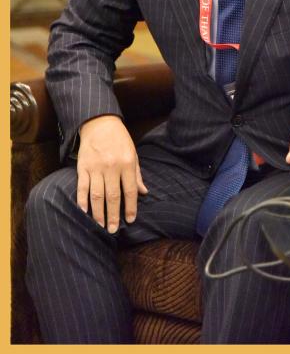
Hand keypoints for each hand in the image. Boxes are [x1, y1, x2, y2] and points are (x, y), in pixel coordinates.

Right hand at [77, 115, 147, 232]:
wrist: (100, 123)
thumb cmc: (119, 139)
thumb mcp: (133, 153)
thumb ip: (137, 174)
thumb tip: (144, 193)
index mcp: (127, 163)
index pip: (130, 190)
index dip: (130, 207)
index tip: (130, 220)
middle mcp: (112, 167)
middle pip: (112, 196)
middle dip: (113, 215)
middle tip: (113, 230)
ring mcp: (96, 167)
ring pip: (97, 195)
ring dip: (98, 213)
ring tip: (100, 225)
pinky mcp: (83, 167)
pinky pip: (82, 187)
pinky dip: (82, 200)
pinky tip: (84, 212)